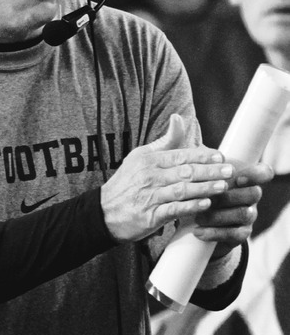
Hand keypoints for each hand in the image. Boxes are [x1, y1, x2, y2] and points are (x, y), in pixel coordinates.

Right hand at [101, 114, 237, 241]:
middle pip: (185, 172)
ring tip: (223, 187)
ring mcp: (150, 196)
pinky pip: (173, 210)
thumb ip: (164, 141)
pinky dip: (190, 207)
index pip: (180, 155)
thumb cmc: (126, 183)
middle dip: (209, 171)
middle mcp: (150, 177)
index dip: (202, 156)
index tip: (220, 156)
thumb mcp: (140, 156)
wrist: (104, 212)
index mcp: (150, 160)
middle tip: (230, 171)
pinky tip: (205, 205)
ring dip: (204, 188)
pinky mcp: (150, 216)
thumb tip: (178, 118)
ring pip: (182, 190)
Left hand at [192, 160, 273, 253]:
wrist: (195, 223)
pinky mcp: (241, 234)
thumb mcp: (202, 177)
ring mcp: (248, 216)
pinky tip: (198, 232)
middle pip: (253, 194)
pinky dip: (214, 233)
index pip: (262, 173)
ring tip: (197, 217)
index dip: (255, 174)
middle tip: (208, 199)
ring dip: (219, 216)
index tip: (238, 178)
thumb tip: (197, 147)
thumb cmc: (201, 191)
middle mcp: (250, 197)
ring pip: (244, 214)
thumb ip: (203, 164)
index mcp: (245, 179)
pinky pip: (235, 235)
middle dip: (230, 196)